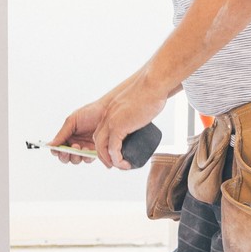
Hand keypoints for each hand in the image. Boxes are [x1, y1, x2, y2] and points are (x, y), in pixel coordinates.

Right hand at [47, 100, 105, 166]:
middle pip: (65, 157)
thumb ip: (61, 134)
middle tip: (68, 150)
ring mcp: (85, 148)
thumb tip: (49, 145)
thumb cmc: (89, 113)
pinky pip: (87, 159)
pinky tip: (87, 149)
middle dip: (65, 156)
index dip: (56, 151)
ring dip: (75, 156)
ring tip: (78, 147)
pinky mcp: (95, 151)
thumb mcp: (72, 121)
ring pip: (75, 160)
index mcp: (67, 136)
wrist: (108, 111)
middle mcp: (75, 144)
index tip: (57, 150)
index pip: (58, 148)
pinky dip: (86, 157)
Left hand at [52, 75, 167, 169]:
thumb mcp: (138, 105)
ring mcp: (111, 121)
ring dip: (109, 160)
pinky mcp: (119, 126)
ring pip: (102, 147)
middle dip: (103, 156)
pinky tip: (124, 163)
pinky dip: (117, 159)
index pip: (101, 132)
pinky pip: (112, 148)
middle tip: (114, 164)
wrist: (153, 85)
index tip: (114, 155)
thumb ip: (137, 112)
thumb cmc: (151, 93)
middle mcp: (107, 117)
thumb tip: (145, 119)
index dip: (104, 146)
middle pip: (98, 141)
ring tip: (121, 166)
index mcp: (110, 112)